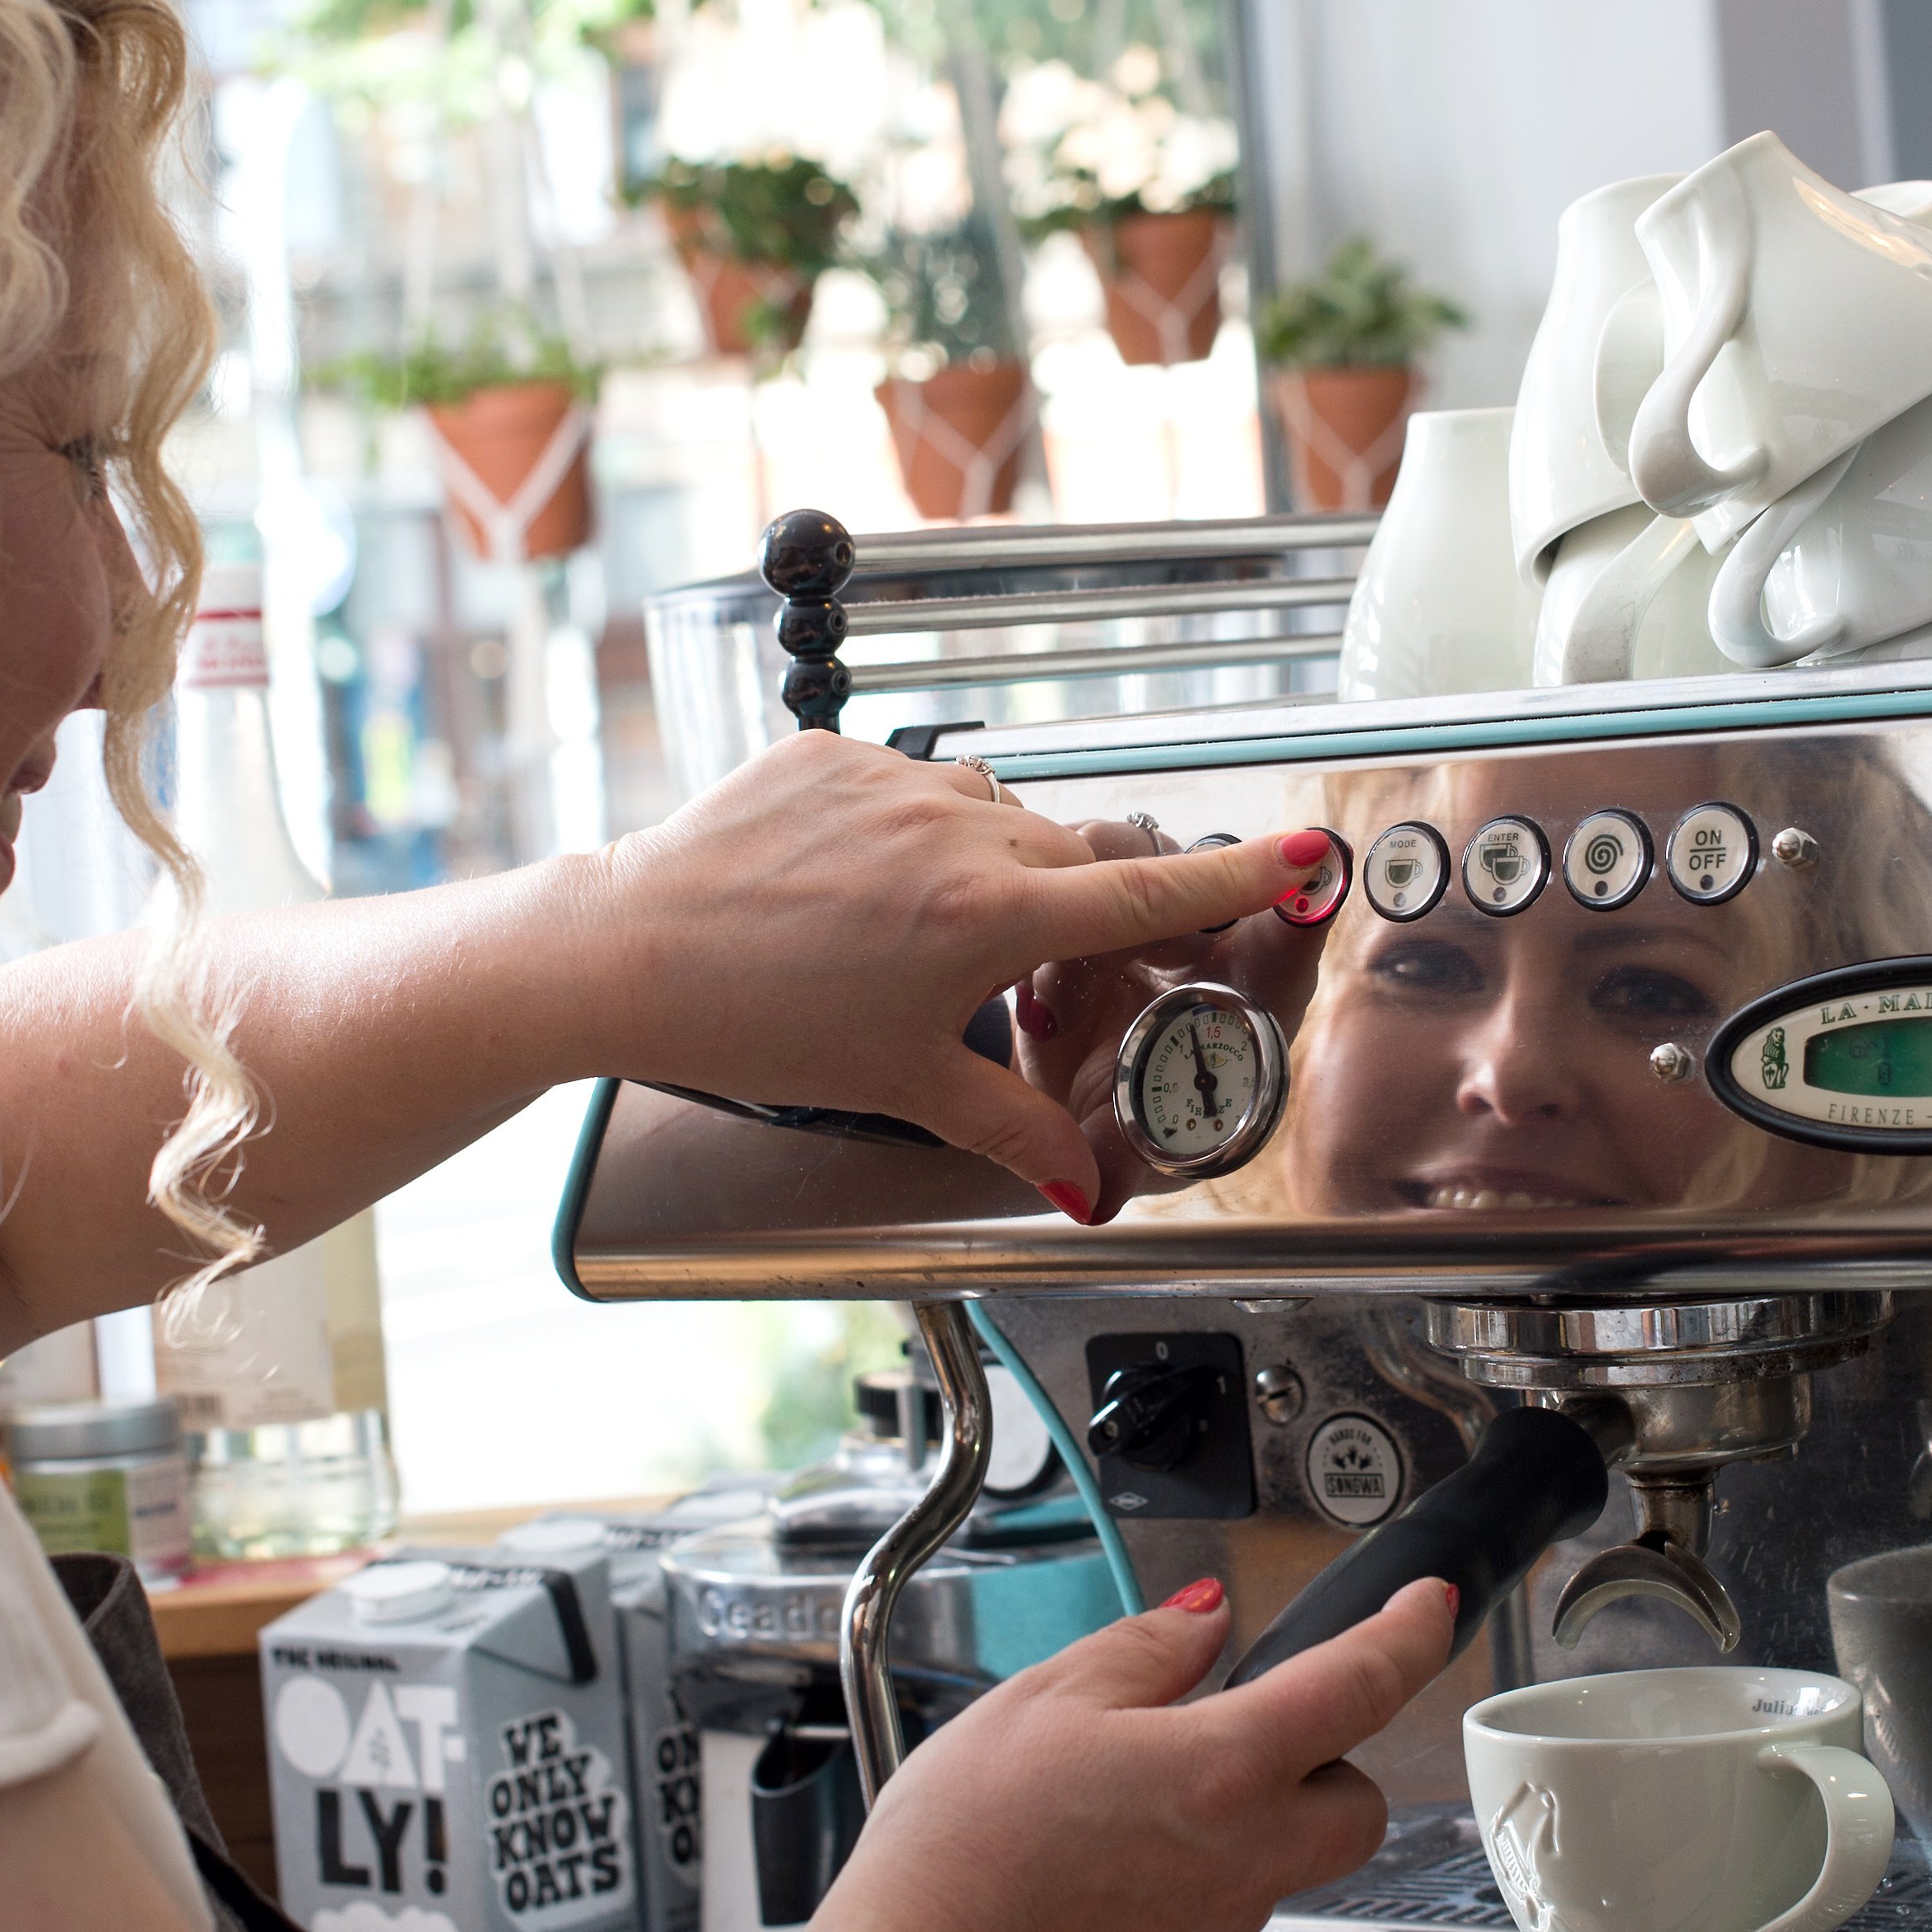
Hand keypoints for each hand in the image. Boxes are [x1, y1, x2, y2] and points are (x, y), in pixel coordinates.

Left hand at [589, 732, 1319, 1209]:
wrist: (630, 951)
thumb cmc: (758, 1020)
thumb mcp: (904, 1085)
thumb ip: (1016, 1130)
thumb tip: (1085, 1181)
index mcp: (990, 917)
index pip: (1149, 889)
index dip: (1236, 875)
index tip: (1301, 853)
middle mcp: (958, 834)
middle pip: (1077, 859)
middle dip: (1082, 909)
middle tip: (1048, 972)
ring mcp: (895, 782)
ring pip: (998, 819)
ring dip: (997, 868)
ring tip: (927, 936)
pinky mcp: (835, 750)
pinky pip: (917, 786)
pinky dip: (915, 831)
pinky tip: (862, 889)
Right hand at [808, 1573, 1454, 1931]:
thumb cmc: (963, 1844)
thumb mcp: (1045, 1697)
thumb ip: (1147, 1649)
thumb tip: (1207, 1621)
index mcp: (1224, 1767)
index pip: (1361, 1685)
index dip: (1410, 1633)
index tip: (1428, 1607)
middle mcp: (1244, 1861)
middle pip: (1355, 1807)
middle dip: (1327, 1768)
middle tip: (1248, 1742)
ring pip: (1273, 1871)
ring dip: (1232, 1836)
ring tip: (1118, 1821)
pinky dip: (1174, 1902)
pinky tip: (1091, 1891)